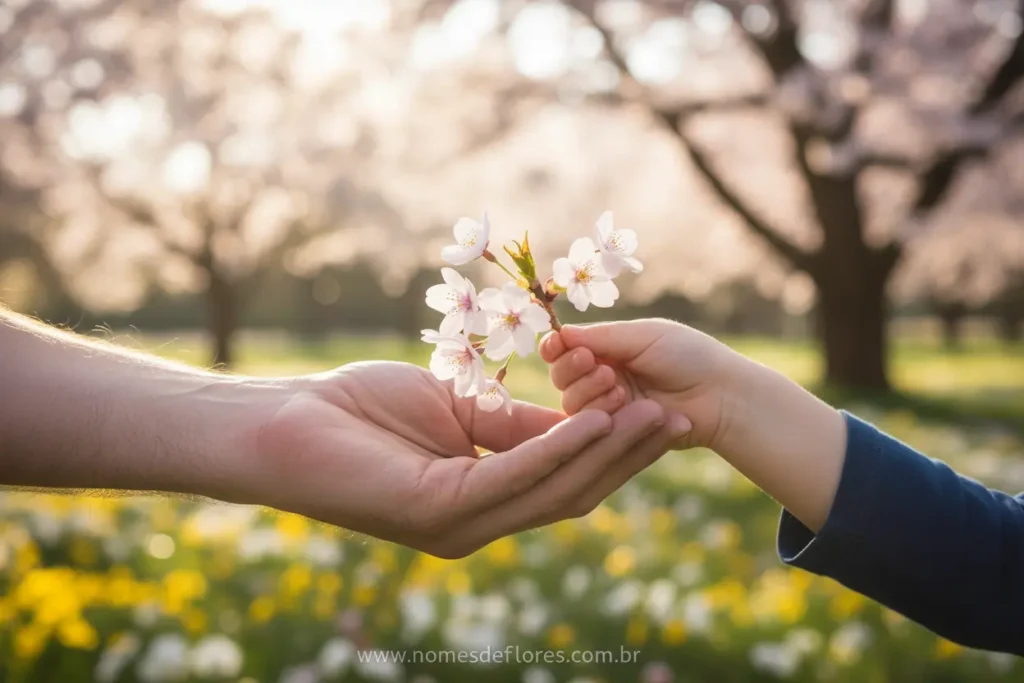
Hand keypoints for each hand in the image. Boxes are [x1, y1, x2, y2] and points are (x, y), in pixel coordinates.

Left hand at [247, 361, 675, 557]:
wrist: (282, 424)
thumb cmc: (358, 410)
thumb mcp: (455, 407)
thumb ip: (513, 424)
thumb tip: (579, 419)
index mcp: (479, 500)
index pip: (563, 481)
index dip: (612, 450)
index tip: (655, 411)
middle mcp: (476, 524)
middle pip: (571, 493)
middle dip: (627, 458)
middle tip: (679, 419)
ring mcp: (458, 525)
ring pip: (553, 491)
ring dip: (608, 453)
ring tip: (654, 417)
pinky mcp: (437, 513)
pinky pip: (514, 477)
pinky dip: (560, 448)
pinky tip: (597, 420)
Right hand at [540, 319, 738, 449]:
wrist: (720, 397)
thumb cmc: (688, 356)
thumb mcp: (643, 336)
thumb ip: (600, 337)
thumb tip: (559, 332)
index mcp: (610, 349)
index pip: (568, 348)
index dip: (557, 347)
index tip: (557, 344)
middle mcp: (604, 377)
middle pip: (561, 376)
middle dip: (572, 369)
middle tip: (593, 363)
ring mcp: (610, 408)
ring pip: (571, 403)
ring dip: (589, 391)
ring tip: (618, 385)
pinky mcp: (617, 434)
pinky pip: (589, 427)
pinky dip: (602, 411)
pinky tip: (625, 402)